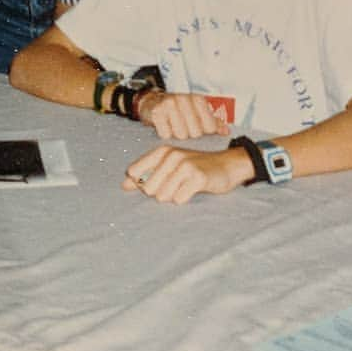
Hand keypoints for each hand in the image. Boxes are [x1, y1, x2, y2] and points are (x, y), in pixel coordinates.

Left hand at [122, 144, 250, 204]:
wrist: (227, 165)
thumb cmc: (196, 167)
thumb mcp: (170, 165)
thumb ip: (146, 174)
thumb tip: (124, 185)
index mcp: (162, 151)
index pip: (134, 172)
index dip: (142, 183)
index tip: (158, 181)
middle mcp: (171, 156)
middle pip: (148, 188)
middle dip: (160, 192)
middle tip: (176, 185)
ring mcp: (185, 166)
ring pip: (163, 196)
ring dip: (174, 196)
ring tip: (185, 186)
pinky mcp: (197, 178)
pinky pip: (179, 199)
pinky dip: (185, 198)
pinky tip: (194, 189)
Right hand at [135, 89, 229, 139]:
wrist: (153, 101)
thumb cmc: (178, 109)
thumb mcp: (197, 112)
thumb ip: (213, 122)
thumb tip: (226, 132)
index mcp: (198, 100)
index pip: (210, 126)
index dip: (204, 133)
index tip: (198, 129)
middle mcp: (185, 99)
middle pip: (195, 133)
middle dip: (189, 135)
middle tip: (184, 128)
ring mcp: (170, 105)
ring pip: (180, 135)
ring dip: (176, 136)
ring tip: (174, 127)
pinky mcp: (157, 112)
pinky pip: (165, 134)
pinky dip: (165, 135)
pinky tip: (165, 127)